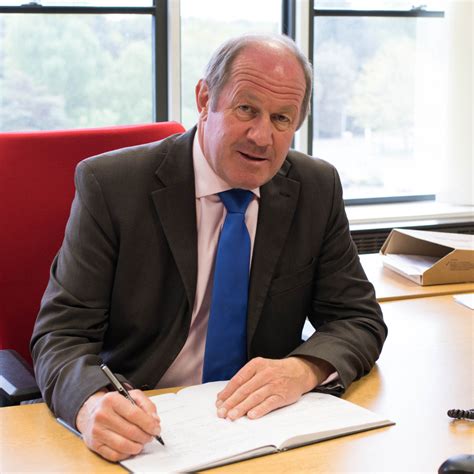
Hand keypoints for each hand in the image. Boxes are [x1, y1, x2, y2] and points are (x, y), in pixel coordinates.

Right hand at [76, 389, 160, 461]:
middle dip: (145, 436)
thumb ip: (147, 405)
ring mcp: (97, 431)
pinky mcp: (94, 445)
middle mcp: (102, 415)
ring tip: (142, 442)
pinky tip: (131, 447)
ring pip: (123, 445)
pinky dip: (127, 453)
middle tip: (151, 436)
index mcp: (111, 399)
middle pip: (131, 431)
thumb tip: (155, 421)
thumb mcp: (132, 396)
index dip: (149, 424)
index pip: (134, 414)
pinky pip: (115, 455)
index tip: (156, 429)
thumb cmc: (115, 404)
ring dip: (138, 446)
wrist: (92, 412)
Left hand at [215, 356, 332, 420]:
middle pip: (244, 389)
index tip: (218, 402)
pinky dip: (260, 409)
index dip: (227, 392)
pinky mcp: (282, 395)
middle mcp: (264, 373)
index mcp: (256, 365)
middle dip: (231, 402)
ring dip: (242, 407)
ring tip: (232, 416)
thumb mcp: (259, 368)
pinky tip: (251, 415)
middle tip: (221, 412)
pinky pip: (269, 403)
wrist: (299, 371)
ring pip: (255, 397)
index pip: (238, 379)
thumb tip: (223, 396)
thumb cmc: (274, 371)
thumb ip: (243, 380)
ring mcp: (274, 384)